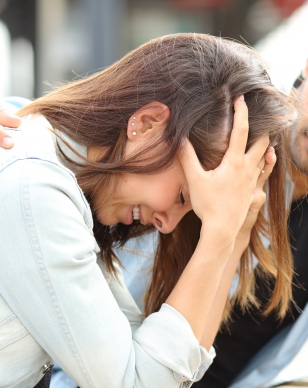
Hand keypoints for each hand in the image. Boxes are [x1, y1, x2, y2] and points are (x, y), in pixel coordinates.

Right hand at [180, 96, 269, 243]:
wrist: (222, 229)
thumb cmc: (208, 205)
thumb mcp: (195, 180)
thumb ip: (187, 158)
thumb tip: (180, 139)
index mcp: (234, 162)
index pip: (241, 131)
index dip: (241, 112)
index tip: (241, 99)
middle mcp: (247, 169)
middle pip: (261, 142)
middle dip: (261, 128)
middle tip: (257, 118)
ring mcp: (252, 181)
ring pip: (264, 157)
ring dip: (263, 145)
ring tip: (260, 137)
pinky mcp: (252, 192)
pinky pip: (263, 172)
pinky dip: (265, 162)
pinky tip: (262, 162)